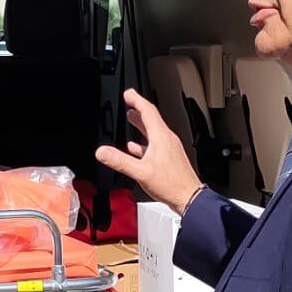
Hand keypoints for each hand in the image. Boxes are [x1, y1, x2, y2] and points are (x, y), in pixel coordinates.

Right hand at [96, 88, 204, 213]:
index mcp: (161, 137)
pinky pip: (155, 144)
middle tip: (130, 101)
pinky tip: (137, 148)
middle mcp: (167, 140)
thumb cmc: (171, 185)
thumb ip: (120, 161)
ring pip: (153, 131)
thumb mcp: (141, 172)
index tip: (128, 93)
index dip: (137, 100)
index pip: (148, 111)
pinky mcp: (170, 158)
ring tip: (132, 118)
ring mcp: (170, 148)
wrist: (189, 198)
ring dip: (141, 123)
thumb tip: (102, 152)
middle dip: (139, 108)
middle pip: (151, 118)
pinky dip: (144, 142)